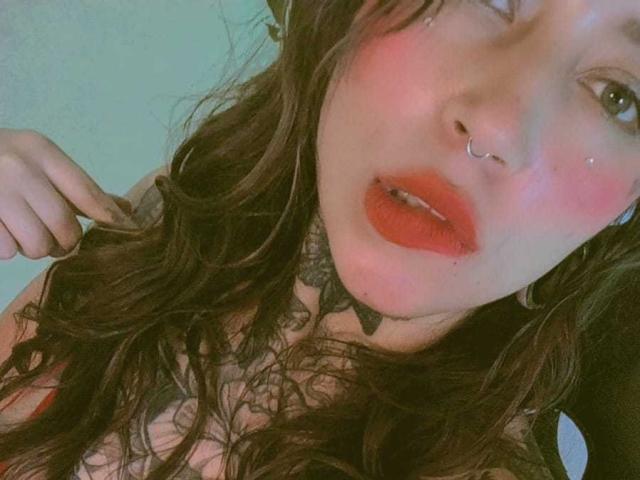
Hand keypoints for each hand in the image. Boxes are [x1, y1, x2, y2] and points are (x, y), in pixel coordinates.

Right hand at [0, 128, 137, 259]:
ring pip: (36, 243)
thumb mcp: (39, 161)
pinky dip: (8, 249)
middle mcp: (18, 167)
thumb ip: (78, 187)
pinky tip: (3, 233)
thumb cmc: (2, 160)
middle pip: (64, 224)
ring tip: (29, 237)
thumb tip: (125, 211)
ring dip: (37, 249)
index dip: (108, 216)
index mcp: (40, 151)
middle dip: (67, 242)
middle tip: (60, 242)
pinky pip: (5, 250)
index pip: (86, 191)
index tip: (124, 229)